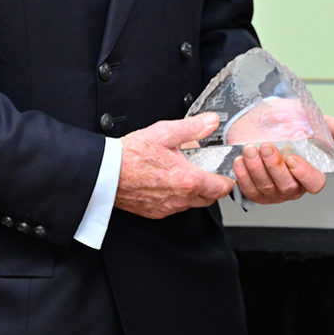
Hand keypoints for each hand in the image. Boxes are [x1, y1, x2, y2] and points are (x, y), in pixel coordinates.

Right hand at [115, 114, 234, 218]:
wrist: (106, 172)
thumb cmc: (131, 154)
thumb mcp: (165, 133)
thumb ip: (193, 128)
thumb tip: (211, 122)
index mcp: (188, 180)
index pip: (221, 188)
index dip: (228, 180)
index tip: (227, 172)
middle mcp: (180, 198)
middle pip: (209, 199)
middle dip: (213, 187)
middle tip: (210, 172)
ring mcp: (167, 208)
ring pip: (192, 204)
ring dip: (195, 193)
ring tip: (188, 175)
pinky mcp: (154, 212)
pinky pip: (175, 208)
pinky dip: (178, 198)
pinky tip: (170, 183)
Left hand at [232, 115, 333, 204]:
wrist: (252, 122)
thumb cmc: (280, 124)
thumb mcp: (305, 120)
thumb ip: (327, 127)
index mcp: (307, 172)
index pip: (314, 183)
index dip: (305, 174)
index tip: (293, 158)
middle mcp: (291, 185)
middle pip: (288, 186)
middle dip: (275, 167)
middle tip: (266, 147)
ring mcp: (272, 192)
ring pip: (266, 188)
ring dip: (257, 169)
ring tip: (250, 150)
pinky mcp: (253, 192)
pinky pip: (249, 190)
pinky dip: (243, 176)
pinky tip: (240, 161)